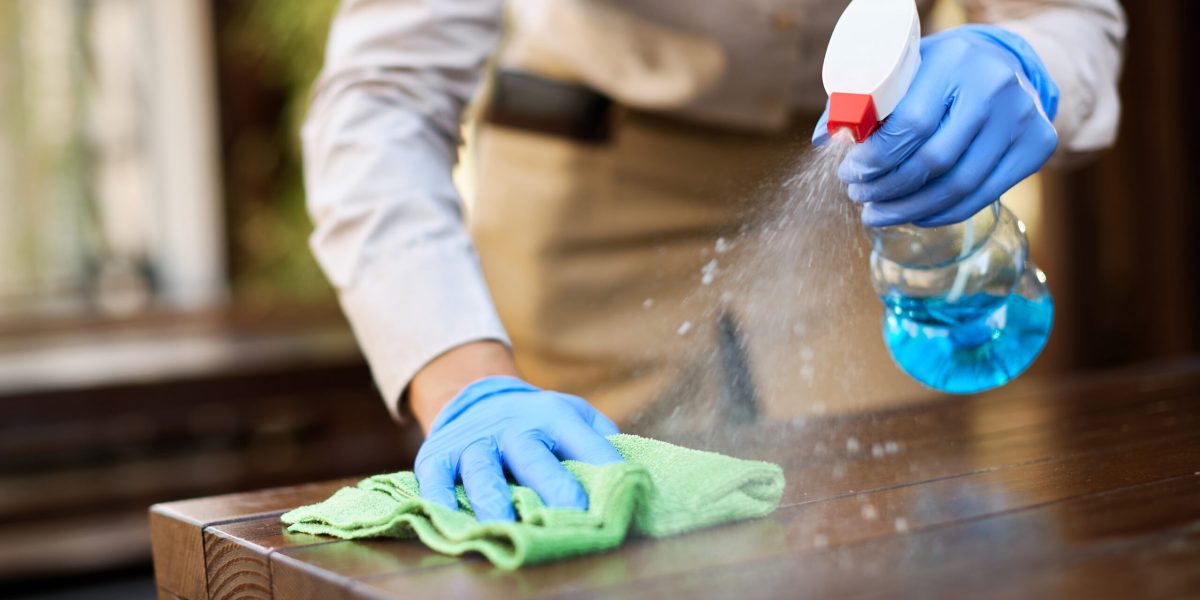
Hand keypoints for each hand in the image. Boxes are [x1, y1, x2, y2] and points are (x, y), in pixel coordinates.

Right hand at [414, 376, 622, 521]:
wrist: (476, 394)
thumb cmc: (537, 420)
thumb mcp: (573, 415)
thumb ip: (600, 438)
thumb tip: (633, 474)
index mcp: (552, 415)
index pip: (583, 441)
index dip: (603, 464)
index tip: (623, 490)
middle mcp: (512, 426)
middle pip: (532, 456)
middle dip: (553, 485)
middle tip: (573, 513)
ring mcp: (473, 440)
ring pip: (482, 469)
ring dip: (493, 498)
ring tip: (505, 524)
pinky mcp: (438, 454)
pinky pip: (434, 476)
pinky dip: (437, 497)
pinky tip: (446, 517)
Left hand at [814, 25, 1059, 227]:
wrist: (1003, 63)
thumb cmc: (938, 70)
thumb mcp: (902, 71)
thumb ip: (861, 101)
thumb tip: (824, 139)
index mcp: (956, 62)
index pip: (910, 126)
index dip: (875, 159)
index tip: (849, 174)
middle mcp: (996, 88)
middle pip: (932, 161)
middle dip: (887, 188)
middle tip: (860, 198)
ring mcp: (1022, 119)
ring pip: (958, 186)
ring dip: (910, 210)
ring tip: (877, 214)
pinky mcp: (1037, 146)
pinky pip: (982, 195)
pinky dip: (942, 213)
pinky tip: (914, 216)